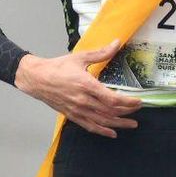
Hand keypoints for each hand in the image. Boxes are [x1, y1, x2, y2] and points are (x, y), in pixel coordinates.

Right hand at [15, 41, 140, 137]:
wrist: (37, 79)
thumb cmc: (58, 67)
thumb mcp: (80, 58)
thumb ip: (101, 53)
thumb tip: (116, 43)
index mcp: (86, 85)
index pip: (112, 99)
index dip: (128, 102)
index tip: (138, 101)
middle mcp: (83, 100)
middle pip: (110, 112)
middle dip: (127, 112)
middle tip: (138, 110)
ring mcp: (77, 110)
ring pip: (102, 121)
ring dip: (119, 124)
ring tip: (132, 124)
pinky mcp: (72, 115)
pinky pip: (90, 127)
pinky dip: (102, 131)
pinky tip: (112, 133)